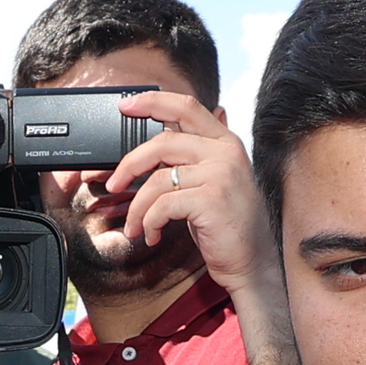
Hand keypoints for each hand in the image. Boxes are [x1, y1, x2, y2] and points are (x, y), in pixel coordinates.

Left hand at [105, 93, 273, 299]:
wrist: (252, 262)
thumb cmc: (228, 225)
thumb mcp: (213, 181)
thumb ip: (195, 153)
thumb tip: (168, 125)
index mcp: (225, 142)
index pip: (186, 107)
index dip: (152, 102)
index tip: (125, 105)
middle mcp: (225, 153)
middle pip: (162, 142)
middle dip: (129, 165)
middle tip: (114, 185)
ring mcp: (220, 174)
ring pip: (157, 179)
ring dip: (137, 208)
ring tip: (135, 227)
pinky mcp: (211, 199)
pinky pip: (162, 205)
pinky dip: (149, 223)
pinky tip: (153, 235)